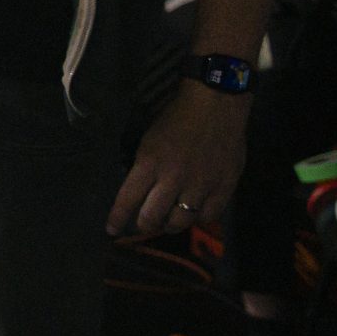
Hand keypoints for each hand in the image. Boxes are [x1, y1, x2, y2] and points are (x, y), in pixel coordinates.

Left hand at [107, 82, 249, 238]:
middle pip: (152, 217)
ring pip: (180, 221)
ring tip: (168, 221)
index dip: (117, 219)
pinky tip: (194, 213)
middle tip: (144, 223)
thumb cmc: (177, 119)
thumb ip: (144, 168)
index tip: (112, 230)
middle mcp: (173, 178)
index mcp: (149, 164)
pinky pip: (208, 216)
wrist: (215, 105)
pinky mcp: (224, 186)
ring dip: (170, 225)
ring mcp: (200, 184)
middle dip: (144, 225)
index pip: (128, 200)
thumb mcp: (148, 140)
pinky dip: (198, 219)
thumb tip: (138, 192)